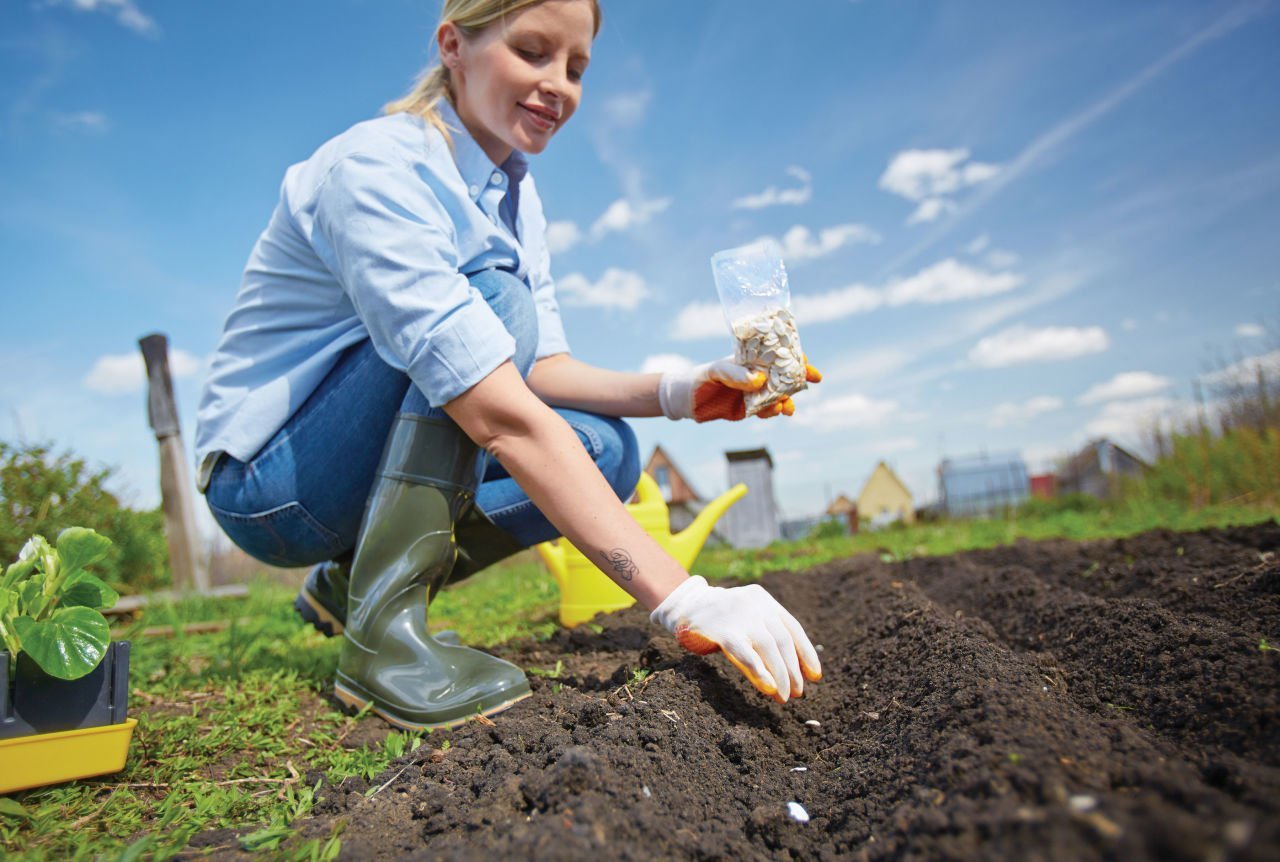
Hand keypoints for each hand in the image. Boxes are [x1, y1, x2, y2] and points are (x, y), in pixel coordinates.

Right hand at [650, 575, 821, 702]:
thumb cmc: (718, 619)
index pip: (792, 628)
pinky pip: (745, 653)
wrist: (682, 605)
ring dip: (780, 674)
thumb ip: (764, 634)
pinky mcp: (722, 630)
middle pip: (782, 640)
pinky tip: (769, 687)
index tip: (815, 676)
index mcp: (764, 600)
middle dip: (793, 669)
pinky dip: (759, 671)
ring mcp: (739, 616)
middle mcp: (755, 605)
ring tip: (784, 696)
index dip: (806, 653)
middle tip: (798, 692)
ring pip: (768, 647)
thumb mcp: (744, 619)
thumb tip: (791, 669)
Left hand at [658, 357, 821, 421]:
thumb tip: (758, 380)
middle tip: (812, 380)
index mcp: (753, 360)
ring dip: (787, 400)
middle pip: (785, 376)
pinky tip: (775, 411)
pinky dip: (773, 411)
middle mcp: (757, 375)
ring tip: (788, 407)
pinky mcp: (750, 409)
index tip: (807, 364)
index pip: (778, 356)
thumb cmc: (703, 376)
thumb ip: (736, 374)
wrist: (689, 399)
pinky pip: (766, 410)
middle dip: (800, 379)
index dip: (796, 359)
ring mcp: (755, 392)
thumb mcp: (717, 371)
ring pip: (779, 395)